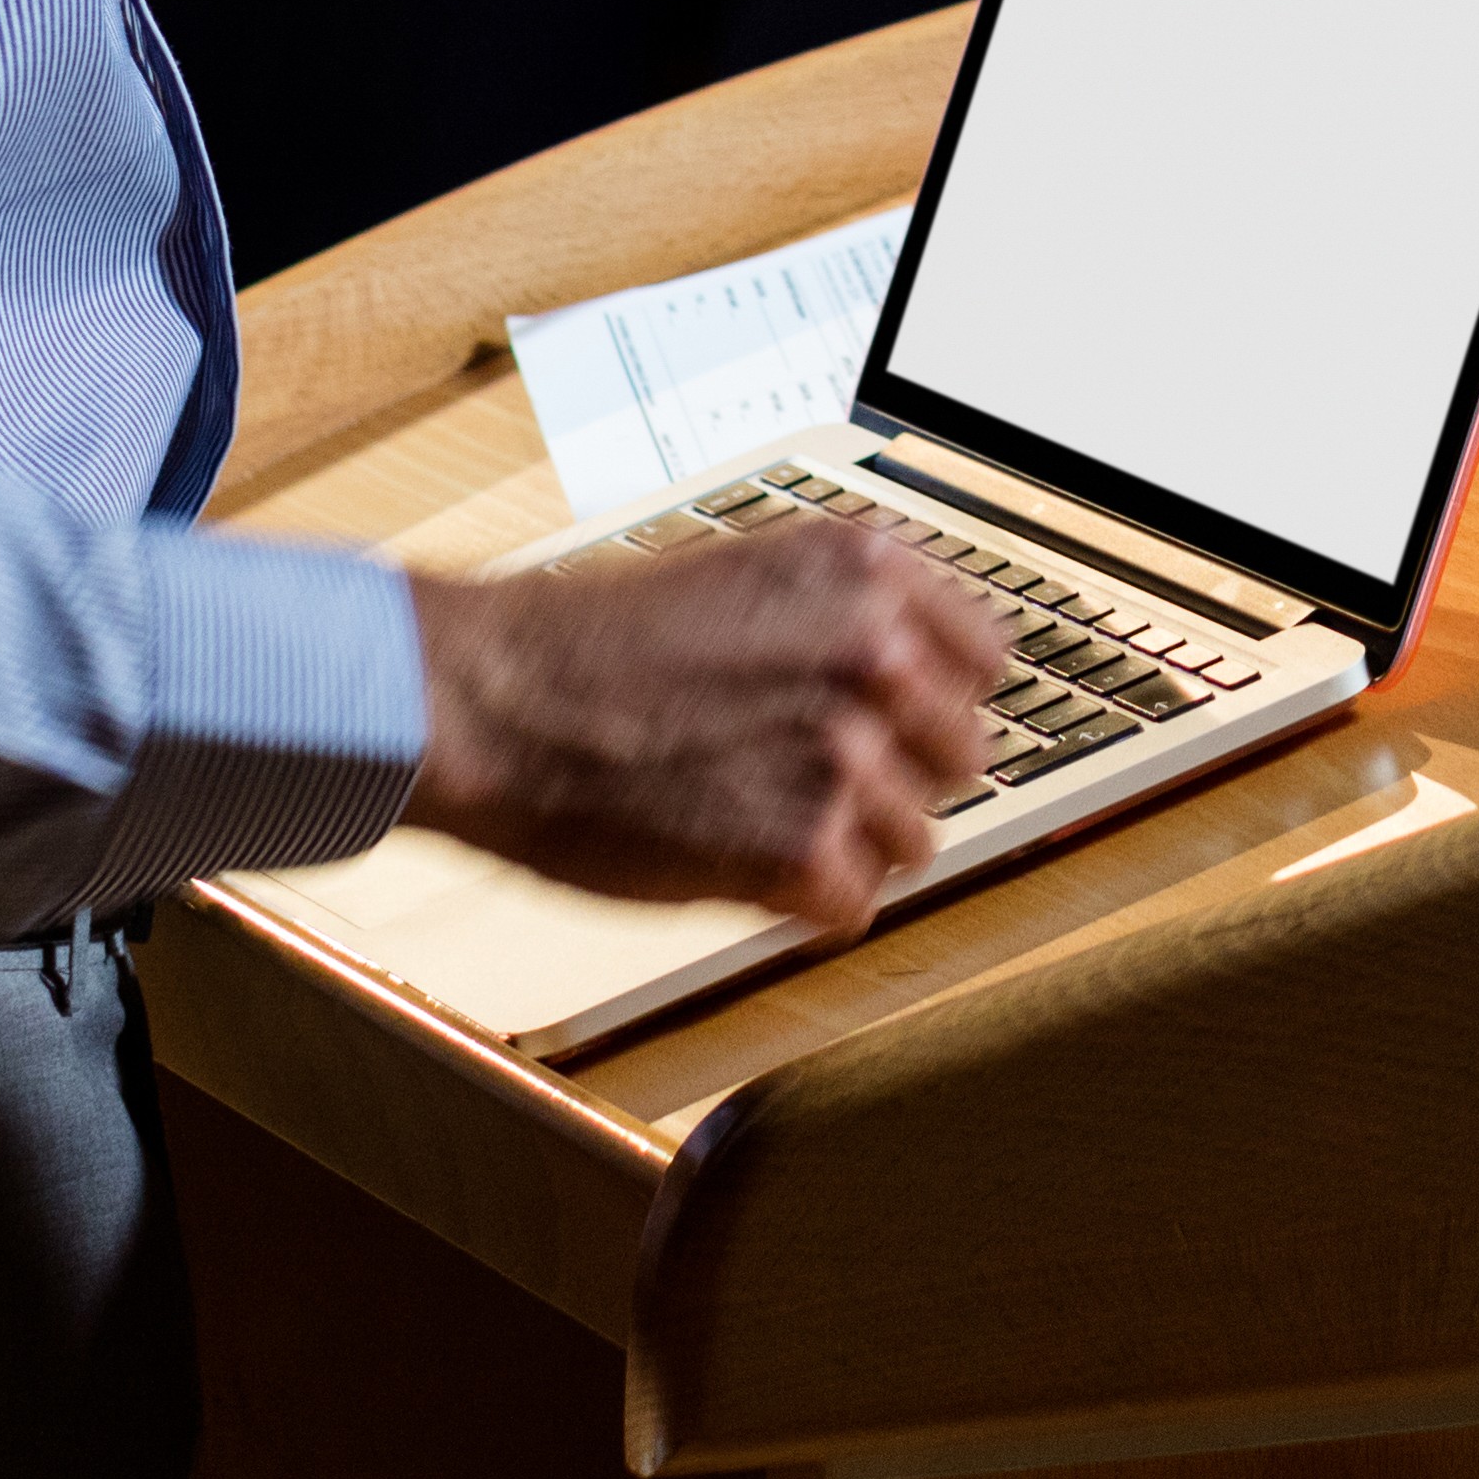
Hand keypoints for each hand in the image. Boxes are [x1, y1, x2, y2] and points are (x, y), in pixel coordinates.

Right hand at [403, 522, 1006, 935]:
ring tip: (753, 817)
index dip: (932, 700)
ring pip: (914, 842)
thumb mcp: (744, 575)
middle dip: (894, 775)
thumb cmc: (589, 643)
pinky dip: (800, 903)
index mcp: (867, 570)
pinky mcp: (806, 850)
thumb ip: (842, 614)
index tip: (896, 720)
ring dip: (845, 845)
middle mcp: (877, 653)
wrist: (491, 698)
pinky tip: (736, 863)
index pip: (987, 658)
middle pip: (961, 757)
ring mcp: (846, 753)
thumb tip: (920, 670)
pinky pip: (854, 907)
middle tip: (804, 776)